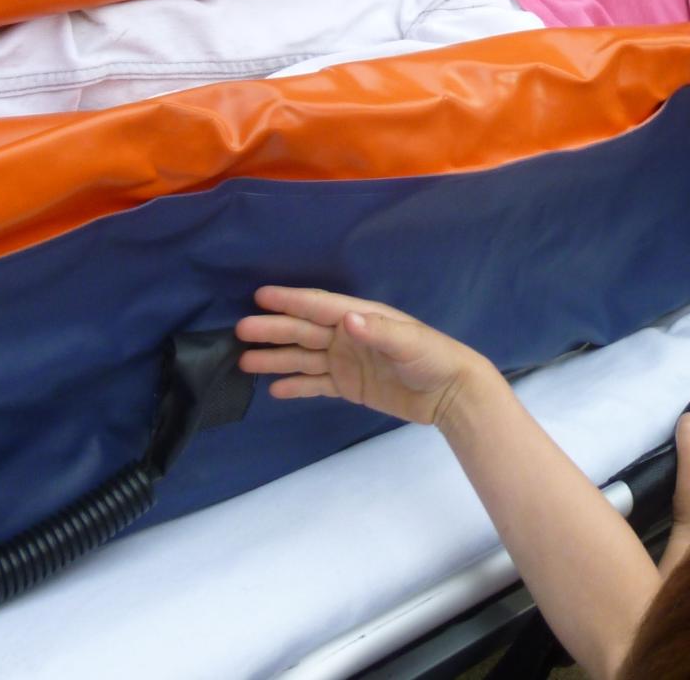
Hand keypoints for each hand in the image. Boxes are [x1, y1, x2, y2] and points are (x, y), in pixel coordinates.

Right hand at [237, 285, 495, 428]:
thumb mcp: (409, 342)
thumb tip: (347, 318)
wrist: (450, 394)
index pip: (319, 306)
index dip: (291, 300)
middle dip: (273, 330)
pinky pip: (315, 384)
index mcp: (362, 318)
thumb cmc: (432, 358)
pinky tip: (274, 388)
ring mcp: (347, 361)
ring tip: (244, 362)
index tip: (260, 295)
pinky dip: (295, 385)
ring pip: (303, 357)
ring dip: (276, 358)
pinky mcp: (349, 386)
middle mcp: (349, 336)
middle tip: (240, 330)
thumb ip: (378, 331)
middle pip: (304, 330)